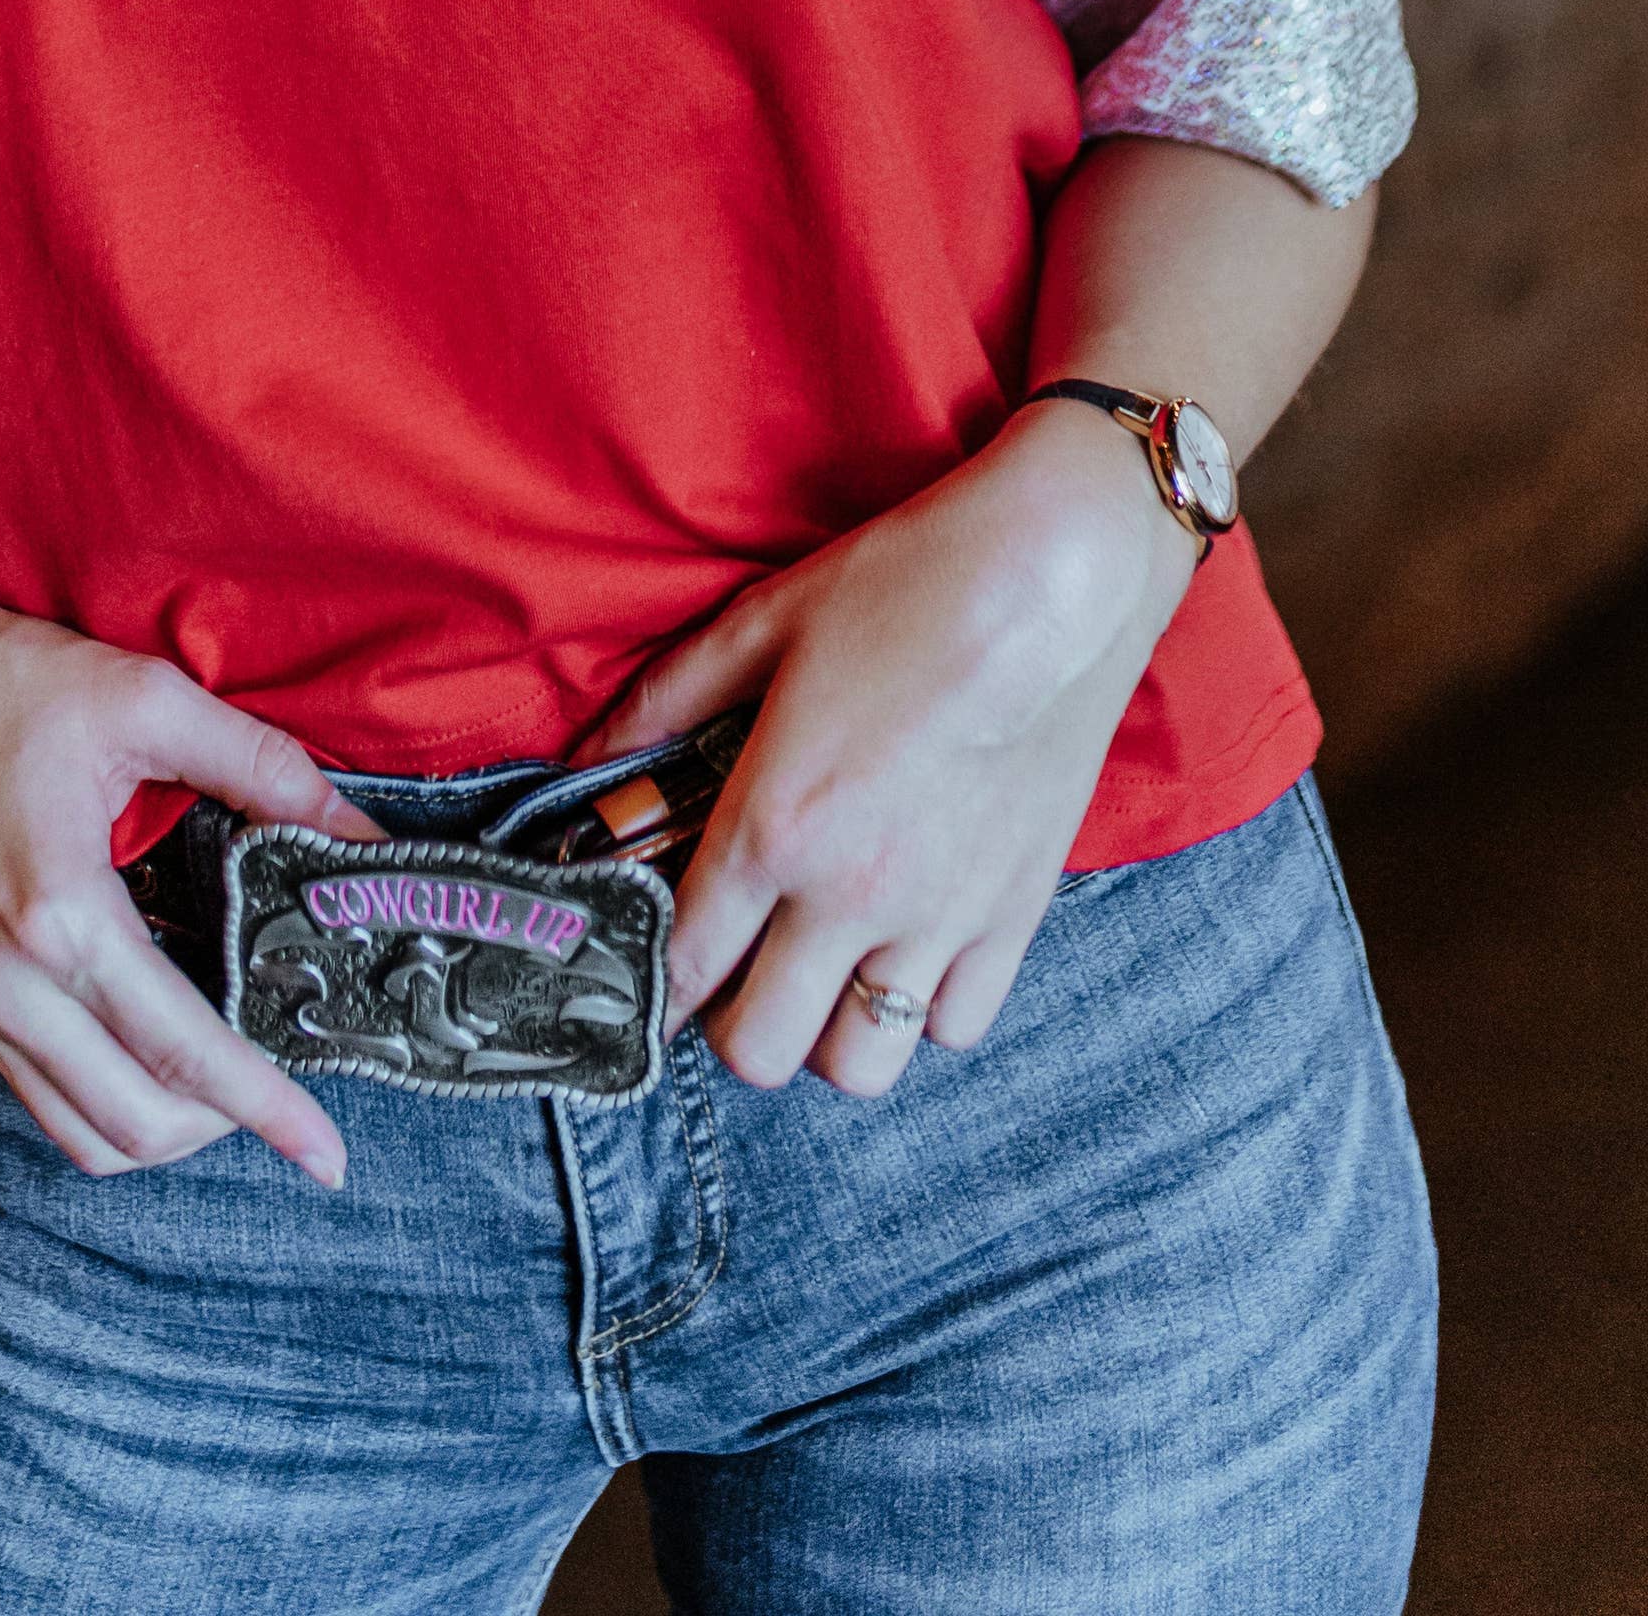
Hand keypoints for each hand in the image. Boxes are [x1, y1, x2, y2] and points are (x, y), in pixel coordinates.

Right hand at [0, 561, 381, 1186]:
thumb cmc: (4, 679)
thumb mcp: (147, 700)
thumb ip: (262, 767)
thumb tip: (358, 833)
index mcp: (61, 917)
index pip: (184, 1054)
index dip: (268, 1111)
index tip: (328, 1157)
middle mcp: (8, 982)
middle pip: (134, 1124)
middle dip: (225, 1130)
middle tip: (290, 1095)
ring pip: (81, 1132)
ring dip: (164, 1129)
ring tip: (230, 1080)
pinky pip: (41, 1094)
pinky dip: (108, 1100)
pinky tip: (156, 1044)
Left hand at [583, 403, 1199, 1096]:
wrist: (1054, 581)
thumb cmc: (905, 586)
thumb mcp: (765, 623)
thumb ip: (668, 697)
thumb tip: (593, 751)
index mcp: (775, 825)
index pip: (686, 964)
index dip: (653, 983)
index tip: (650, 976)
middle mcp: (850, 895)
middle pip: (761, 1050)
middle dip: (729, 1028)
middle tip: (734, 976)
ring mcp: (938, 918)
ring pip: (861, 1066)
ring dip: (827, 1035)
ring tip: (821, 975)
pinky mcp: (1015, 917)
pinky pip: (954, 1026)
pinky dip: (923, 1009)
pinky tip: (907, 950)